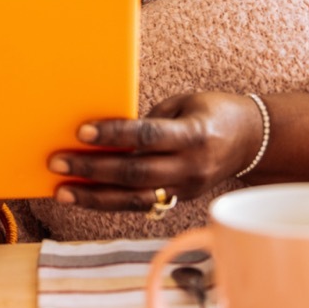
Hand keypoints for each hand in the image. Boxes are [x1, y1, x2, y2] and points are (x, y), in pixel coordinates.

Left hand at [47, 92, 262, 210]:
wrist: (251, 140)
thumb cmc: (211, 111)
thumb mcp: (183, 103)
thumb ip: (149, 121)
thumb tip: (107, 133)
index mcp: (194, 134)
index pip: (147, 136)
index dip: (114, 135)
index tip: (81, 132)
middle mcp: (191, 166)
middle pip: (135, 172)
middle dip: (92, 168)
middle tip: (57, 161)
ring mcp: (186, 187)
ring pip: (134, 198)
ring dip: (94, 195)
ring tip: (62, 190)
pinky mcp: (180, 199)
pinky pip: (141, 203)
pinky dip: (111, 201)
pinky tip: (84, 196)